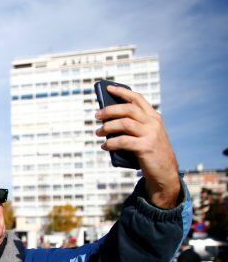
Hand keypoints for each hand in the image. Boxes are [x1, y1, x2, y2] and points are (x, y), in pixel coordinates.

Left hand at [95, 85, 180, 207]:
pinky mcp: (145, 147)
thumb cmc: (151, 152)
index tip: (109, 88)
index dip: (122, 92)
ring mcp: (150, 134)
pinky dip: (110, 143)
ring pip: (124, 123)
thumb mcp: (146, 135)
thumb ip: (133, 126)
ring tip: (98, 132)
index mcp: (154, 117)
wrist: (165, 172)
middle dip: (109, 110)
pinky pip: (123, 141)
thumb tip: (107, 121)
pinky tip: (104, 146)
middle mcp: (153, 123)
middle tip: (97, 116)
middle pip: (128, 109)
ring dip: (107, 127)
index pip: (137, 99)